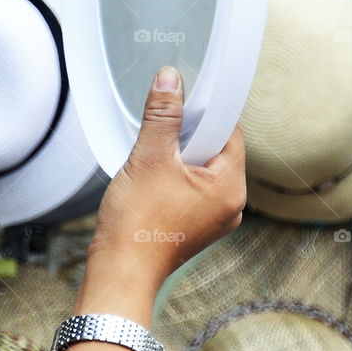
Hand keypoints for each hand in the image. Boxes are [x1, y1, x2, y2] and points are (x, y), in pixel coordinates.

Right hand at [88, 66, 245, 288]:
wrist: (120, 271)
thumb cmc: (137, 224)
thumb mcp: (149, 158)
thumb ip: (163, 115)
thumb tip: (170, 79)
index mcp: (231, 187)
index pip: (230, 132)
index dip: (207, 111)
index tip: (185, 97)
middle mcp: (231, 205)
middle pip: (217, 150)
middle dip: (189, 133)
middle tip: (163, 125)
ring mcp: (213, 219)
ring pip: (202, 169)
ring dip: (179, 155)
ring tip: (153, 152)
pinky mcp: (195, 226)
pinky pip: (192, 189)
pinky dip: (174, 176)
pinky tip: (151, 174)